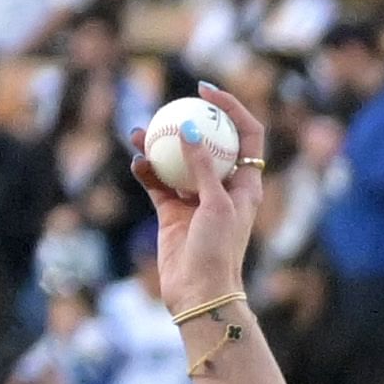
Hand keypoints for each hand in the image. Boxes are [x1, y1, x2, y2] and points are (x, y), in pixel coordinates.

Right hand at [128, 78, 266, 311]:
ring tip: (140, 132)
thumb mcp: (215, 204)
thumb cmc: (218, 251)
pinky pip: (156, 182)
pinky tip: (137, 161)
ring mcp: (195, 198)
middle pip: (209, 142)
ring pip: (177, 160)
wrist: (200, 291)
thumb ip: (202, 165)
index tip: (205, 92)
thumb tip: (187, 127)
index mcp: (246, 184)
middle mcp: (222, 187)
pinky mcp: (171, 212)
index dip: (231, 108)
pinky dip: (146, 170)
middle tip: (169, 104)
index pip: (246, 135)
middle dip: (189, 120)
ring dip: (159, 144)